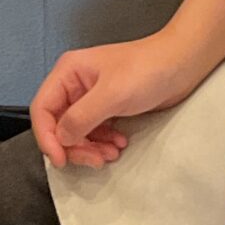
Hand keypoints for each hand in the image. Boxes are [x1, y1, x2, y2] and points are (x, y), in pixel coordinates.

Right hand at [31, 30, 204, 168]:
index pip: (42, 109)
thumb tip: (61, 139)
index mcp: (68, 72)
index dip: (46, 137)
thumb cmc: (147, 71)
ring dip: (90, 147)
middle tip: (96, 160)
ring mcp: (90, 97)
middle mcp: (74, 84)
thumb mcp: (111, 95)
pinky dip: (102, 142)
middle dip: (74, 146)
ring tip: (112, 154)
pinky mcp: (108, 107)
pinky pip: (94, 131)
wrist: (182, 64)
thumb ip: (81, 118)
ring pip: (76, 131)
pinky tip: (119, 145)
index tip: (61, 160)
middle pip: (58, 124)